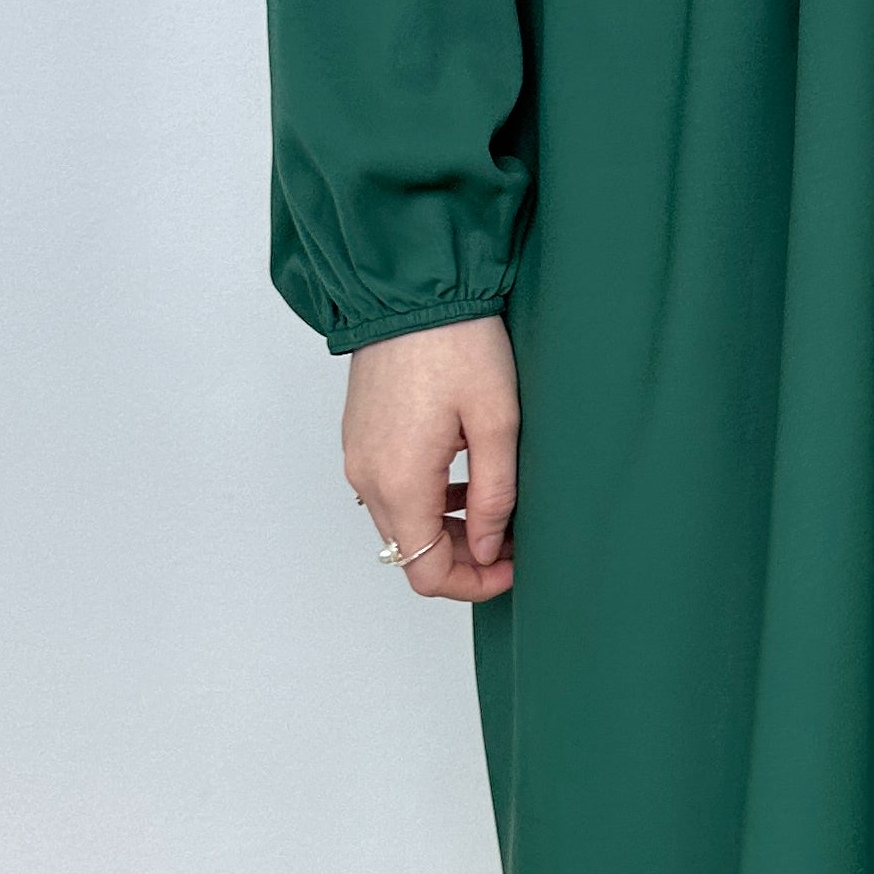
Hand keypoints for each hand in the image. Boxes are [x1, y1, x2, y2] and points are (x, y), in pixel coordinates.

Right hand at [342, 316, 519, 602]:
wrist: (411, 289)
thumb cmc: (457, 343)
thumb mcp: (496, 422)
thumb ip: (494, 495)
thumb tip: (488, 549)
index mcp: (399, 482)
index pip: (425, 572)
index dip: (474, 583)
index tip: (514, 566)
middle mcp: (367, 478)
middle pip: (410, 553)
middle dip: (465, 558)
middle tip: (515, 538)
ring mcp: (358, 456)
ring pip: (400, 523)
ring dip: (446, 530)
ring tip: (496, 509)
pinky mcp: (360, 436)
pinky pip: (390, 489)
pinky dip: (427, 500)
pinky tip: (465, 479)